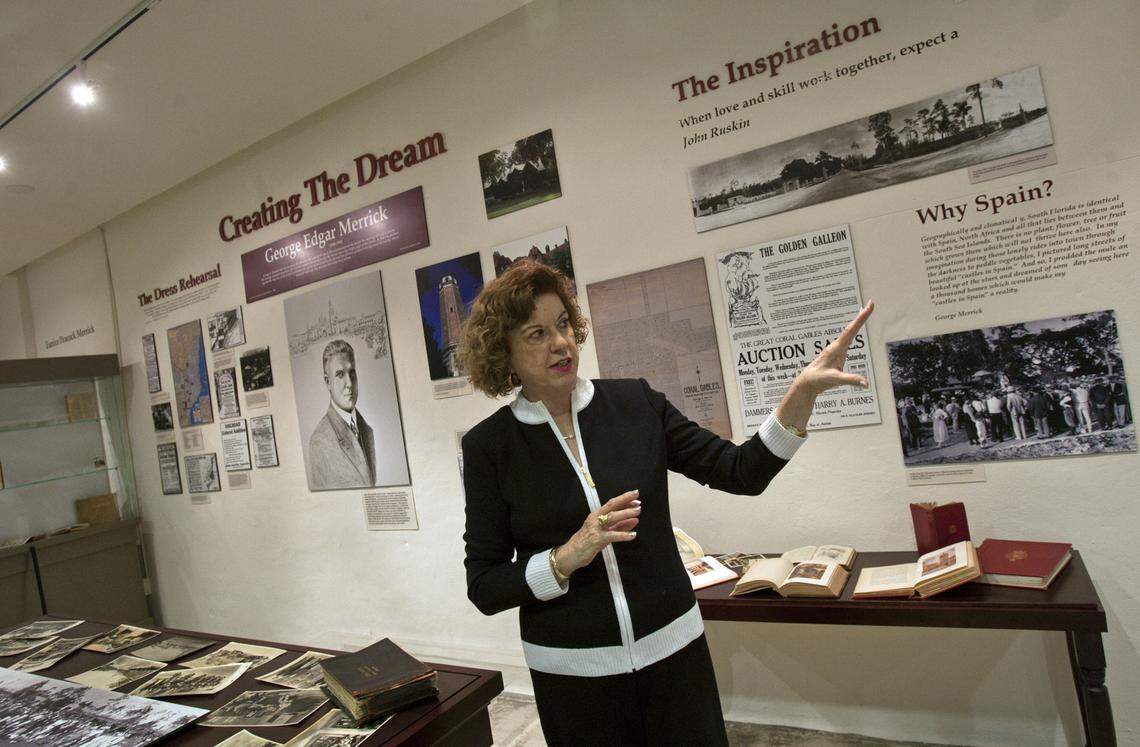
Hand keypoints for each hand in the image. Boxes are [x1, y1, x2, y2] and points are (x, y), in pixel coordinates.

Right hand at [554, 490, 639, 574]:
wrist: (572, 553)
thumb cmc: (587, 541)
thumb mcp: (604, 531)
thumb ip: (619, 525)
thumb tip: (634, 520)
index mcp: (596, 515)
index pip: (611, 503)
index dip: (623, 498)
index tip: (635, 494)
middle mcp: (595, 519)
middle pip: (611, 506)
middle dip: (625, 501)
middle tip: (638, 501)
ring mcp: (596, 528)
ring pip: (612, 518)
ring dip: (625, 514)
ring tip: (637, 513)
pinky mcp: (597, 539)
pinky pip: (612, 536)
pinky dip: (623, 534)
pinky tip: (632, 535)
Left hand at [775, 300, 874, 430]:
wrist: (807, 383)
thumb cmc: (818, 379)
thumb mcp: (835, 380)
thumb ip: (850, 380)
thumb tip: (865, 383)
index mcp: (837, 348)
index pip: (852, 330)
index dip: (861, 318)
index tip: (869, 306)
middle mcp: (837, 346)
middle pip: (851, 327)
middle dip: (861, 316)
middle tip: (870, 303)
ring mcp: (836, 349)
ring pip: (849, 332)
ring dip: (857, 321)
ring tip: (864, 310)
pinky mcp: (837, 354)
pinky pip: (847, 339)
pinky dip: (853, 330)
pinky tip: (854, 329)